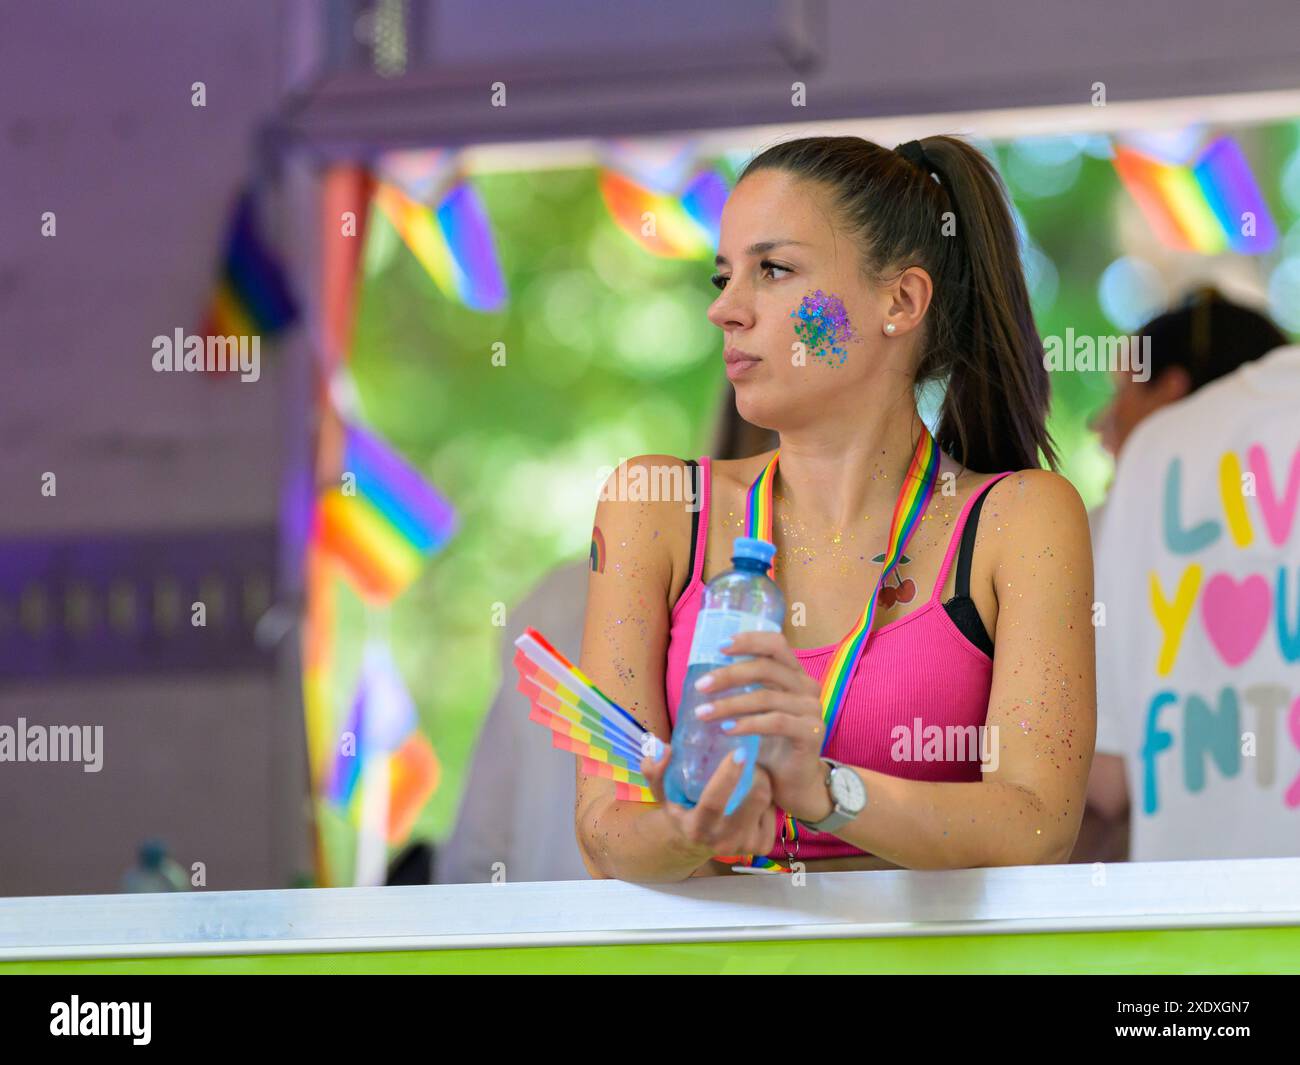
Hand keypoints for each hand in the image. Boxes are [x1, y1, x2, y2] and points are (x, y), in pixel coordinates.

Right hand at [641, 739, 777, 861]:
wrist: (695, 841)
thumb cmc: (680, 807)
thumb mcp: (662, 791)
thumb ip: (656, 770)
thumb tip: (663, 749)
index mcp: (696, 828)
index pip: (713, 803)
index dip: (727, 777)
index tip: (738, 752)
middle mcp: (722, 842)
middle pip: (753, 802)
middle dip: (758, 774)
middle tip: (751, 756)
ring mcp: (745, 846)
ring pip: (766, 803)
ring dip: (763, 782)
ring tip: (752, 772)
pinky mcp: (762, 847)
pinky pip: (773, 813)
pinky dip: (767, 798)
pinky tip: (754, 793)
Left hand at [692, 630, 834, 823]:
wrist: (795, 783)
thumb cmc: (769, 744)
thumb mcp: (755, 710)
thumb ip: (742, 689)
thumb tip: (703, 675)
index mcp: (794, 674)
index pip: (776, 644)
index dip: (749, 640)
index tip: (719, 647)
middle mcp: (807, 686)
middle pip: (766, 667)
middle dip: (729, 674)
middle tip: (701, 686)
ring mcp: (812, 709)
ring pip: (766, 696)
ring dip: (730, 704)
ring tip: (703, 714)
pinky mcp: (812, 733)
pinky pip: (776, 722)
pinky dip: (748, 724)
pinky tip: (727, 730)